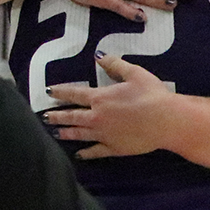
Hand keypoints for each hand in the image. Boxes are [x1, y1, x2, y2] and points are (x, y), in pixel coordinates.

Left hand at [44, 54, 179, 157]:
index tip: (48, 92)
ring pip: (79, 134)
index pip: (74, 94)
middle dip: (57, 116)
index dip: (60, 92)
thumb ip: (115, 65)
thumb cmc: (152, 95)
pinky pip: (95, 151)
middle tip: (44, 117)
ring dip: (66, 133)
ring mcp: (103, 134)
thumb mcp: (135, 73)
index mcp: (100, 98)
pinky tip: (79, 154)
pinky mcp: (114, 148)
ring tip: (55, 133)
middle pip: (72, 116)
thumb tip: (99, 56)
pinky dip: (86, 153)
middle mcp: (97, 117)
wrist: (166, 121)